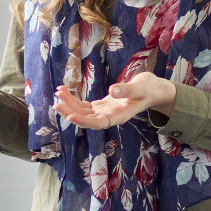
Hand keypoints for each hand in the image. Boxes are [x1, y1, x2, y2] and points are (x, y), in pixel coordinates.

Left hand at [52, 73, 170, 129]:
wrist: (153, 88)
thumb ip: (128, 90)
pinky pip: (85, 105)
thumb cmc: (150, 88)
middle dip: (71, 111)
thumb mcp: (142, 87)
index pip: (99, 123)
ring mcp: (105, 111)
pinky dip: (74, 99)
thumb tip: (113, 90)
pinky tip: (64, 91)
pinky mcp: (102, 105)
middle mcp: (110, 116)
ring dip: (69, 104)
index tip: (71, 117)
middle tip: (57, 101)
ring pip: (83, 112)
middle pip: (87, 119)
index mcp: (120, 116)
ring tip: (58, 92)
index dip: (84, 122)